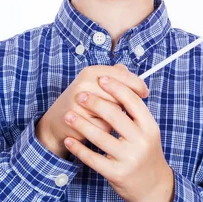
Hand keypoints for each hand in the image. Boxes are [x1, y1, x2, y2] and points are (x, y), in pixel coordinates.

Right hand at [35, 64, 149, 158]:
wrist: (57, 121)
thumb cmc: (84, 102)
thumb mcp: (97, 85)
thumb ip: (117, 78)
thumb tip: (139, 81)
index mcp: (92, 71)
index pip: (122, 75)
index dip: (137, 84)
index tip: (145, 92)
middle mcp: (84, 83)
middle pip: (120, 94)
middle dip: (125, 104)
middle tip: (122, 108)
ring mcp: (79, 102)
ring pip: (114, 111)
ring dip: (116, 118)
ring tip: (106, 117)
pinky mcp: (78, 120)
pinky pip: (104, 127)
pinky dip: (105, 130)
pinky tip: (96, 127)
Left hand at [63, 74, 174, 201]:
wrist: (154, 186)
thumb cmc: (146, 152)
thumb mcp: (148, 131)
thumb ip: (135, 109)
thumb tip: (122, 78)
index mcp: (150, 127)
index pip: (133, 101)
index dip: (117, 87)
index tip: (101, 78)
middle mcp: (141, 141)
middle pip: (115, 115)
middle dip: (95, 102)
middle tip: (80, 95)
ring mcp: (129, 158)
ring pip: (100, 136)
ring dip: (81, 124)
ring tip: (68, 114)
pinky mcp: (116, 173)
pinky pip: (93, 158)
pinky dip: (78, 148)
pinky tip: (69, 140)